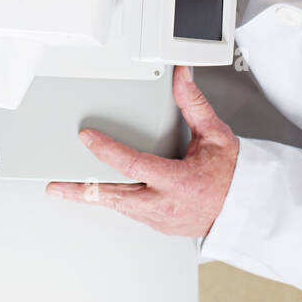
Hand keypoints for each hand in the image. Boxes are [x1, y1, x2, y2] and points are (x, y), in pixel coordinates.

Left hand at [45, 66, 238, 236]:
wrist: (246, 208)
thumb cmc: (233, 175)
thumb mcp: (215, 135)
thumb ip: (193, 105)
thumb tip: (181, 78)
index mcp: (179, 182)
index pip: (134, 165)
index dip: (107, 151)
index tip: (87, 138)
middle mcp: (166, 204)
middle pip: (114, 197)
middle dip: (81, 191)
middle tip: (55, 185)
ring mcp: (160, 218)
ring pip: (118, 206)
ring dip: (91, 196)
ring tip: (65, 188)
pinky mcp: (158, 224)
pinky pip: (129, 210)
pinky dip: (112, 199)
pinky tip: (97, 191)